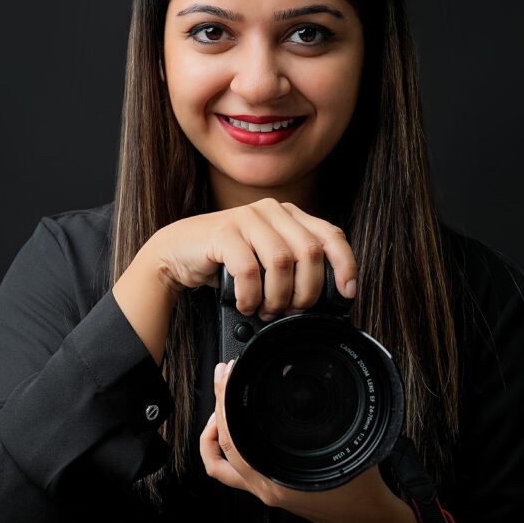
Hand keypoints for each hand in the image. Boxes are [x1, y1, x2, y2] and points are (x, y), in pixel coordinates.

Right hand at [142, 197, 356, 320]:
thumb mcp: (268, 261)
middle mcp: (272, 211)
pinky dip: (251, 295)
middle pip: (310, 253)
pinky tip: (245, 304)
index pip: (331, 235)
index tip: (347, 293)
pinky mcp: (224, 232)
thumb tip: (329, 297)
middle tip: (291, 311)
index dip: (345, 265)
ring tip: (266, 310)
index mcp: (290, 215)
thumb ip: (296, 267)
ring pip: (282, 262)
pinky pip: (249, 270)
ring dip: (277, 297)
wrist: (177, 254)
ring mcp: (247, 218)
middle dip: (306, 292)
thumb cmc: (226, 261)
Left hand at [200, 359, 428, 522]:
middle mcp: (263, 486)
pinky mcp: (263, 488)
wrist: (360, 517)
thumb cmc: (358, 489)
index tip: (230, 374)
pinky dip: (221, 447)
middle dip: (219, 403)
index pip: (233, 436)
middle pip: (221, 443)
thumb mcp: (348, 444)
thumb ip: (330, 421)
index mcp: (277, 478)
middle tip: (224, 375)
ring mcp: (260, 489)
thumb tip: (314, 391)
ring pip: (217, 460)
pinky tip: (230, 428)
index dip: (226, 400)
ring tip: (221, 401)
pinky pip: (227, 470)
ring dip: (213, 427)